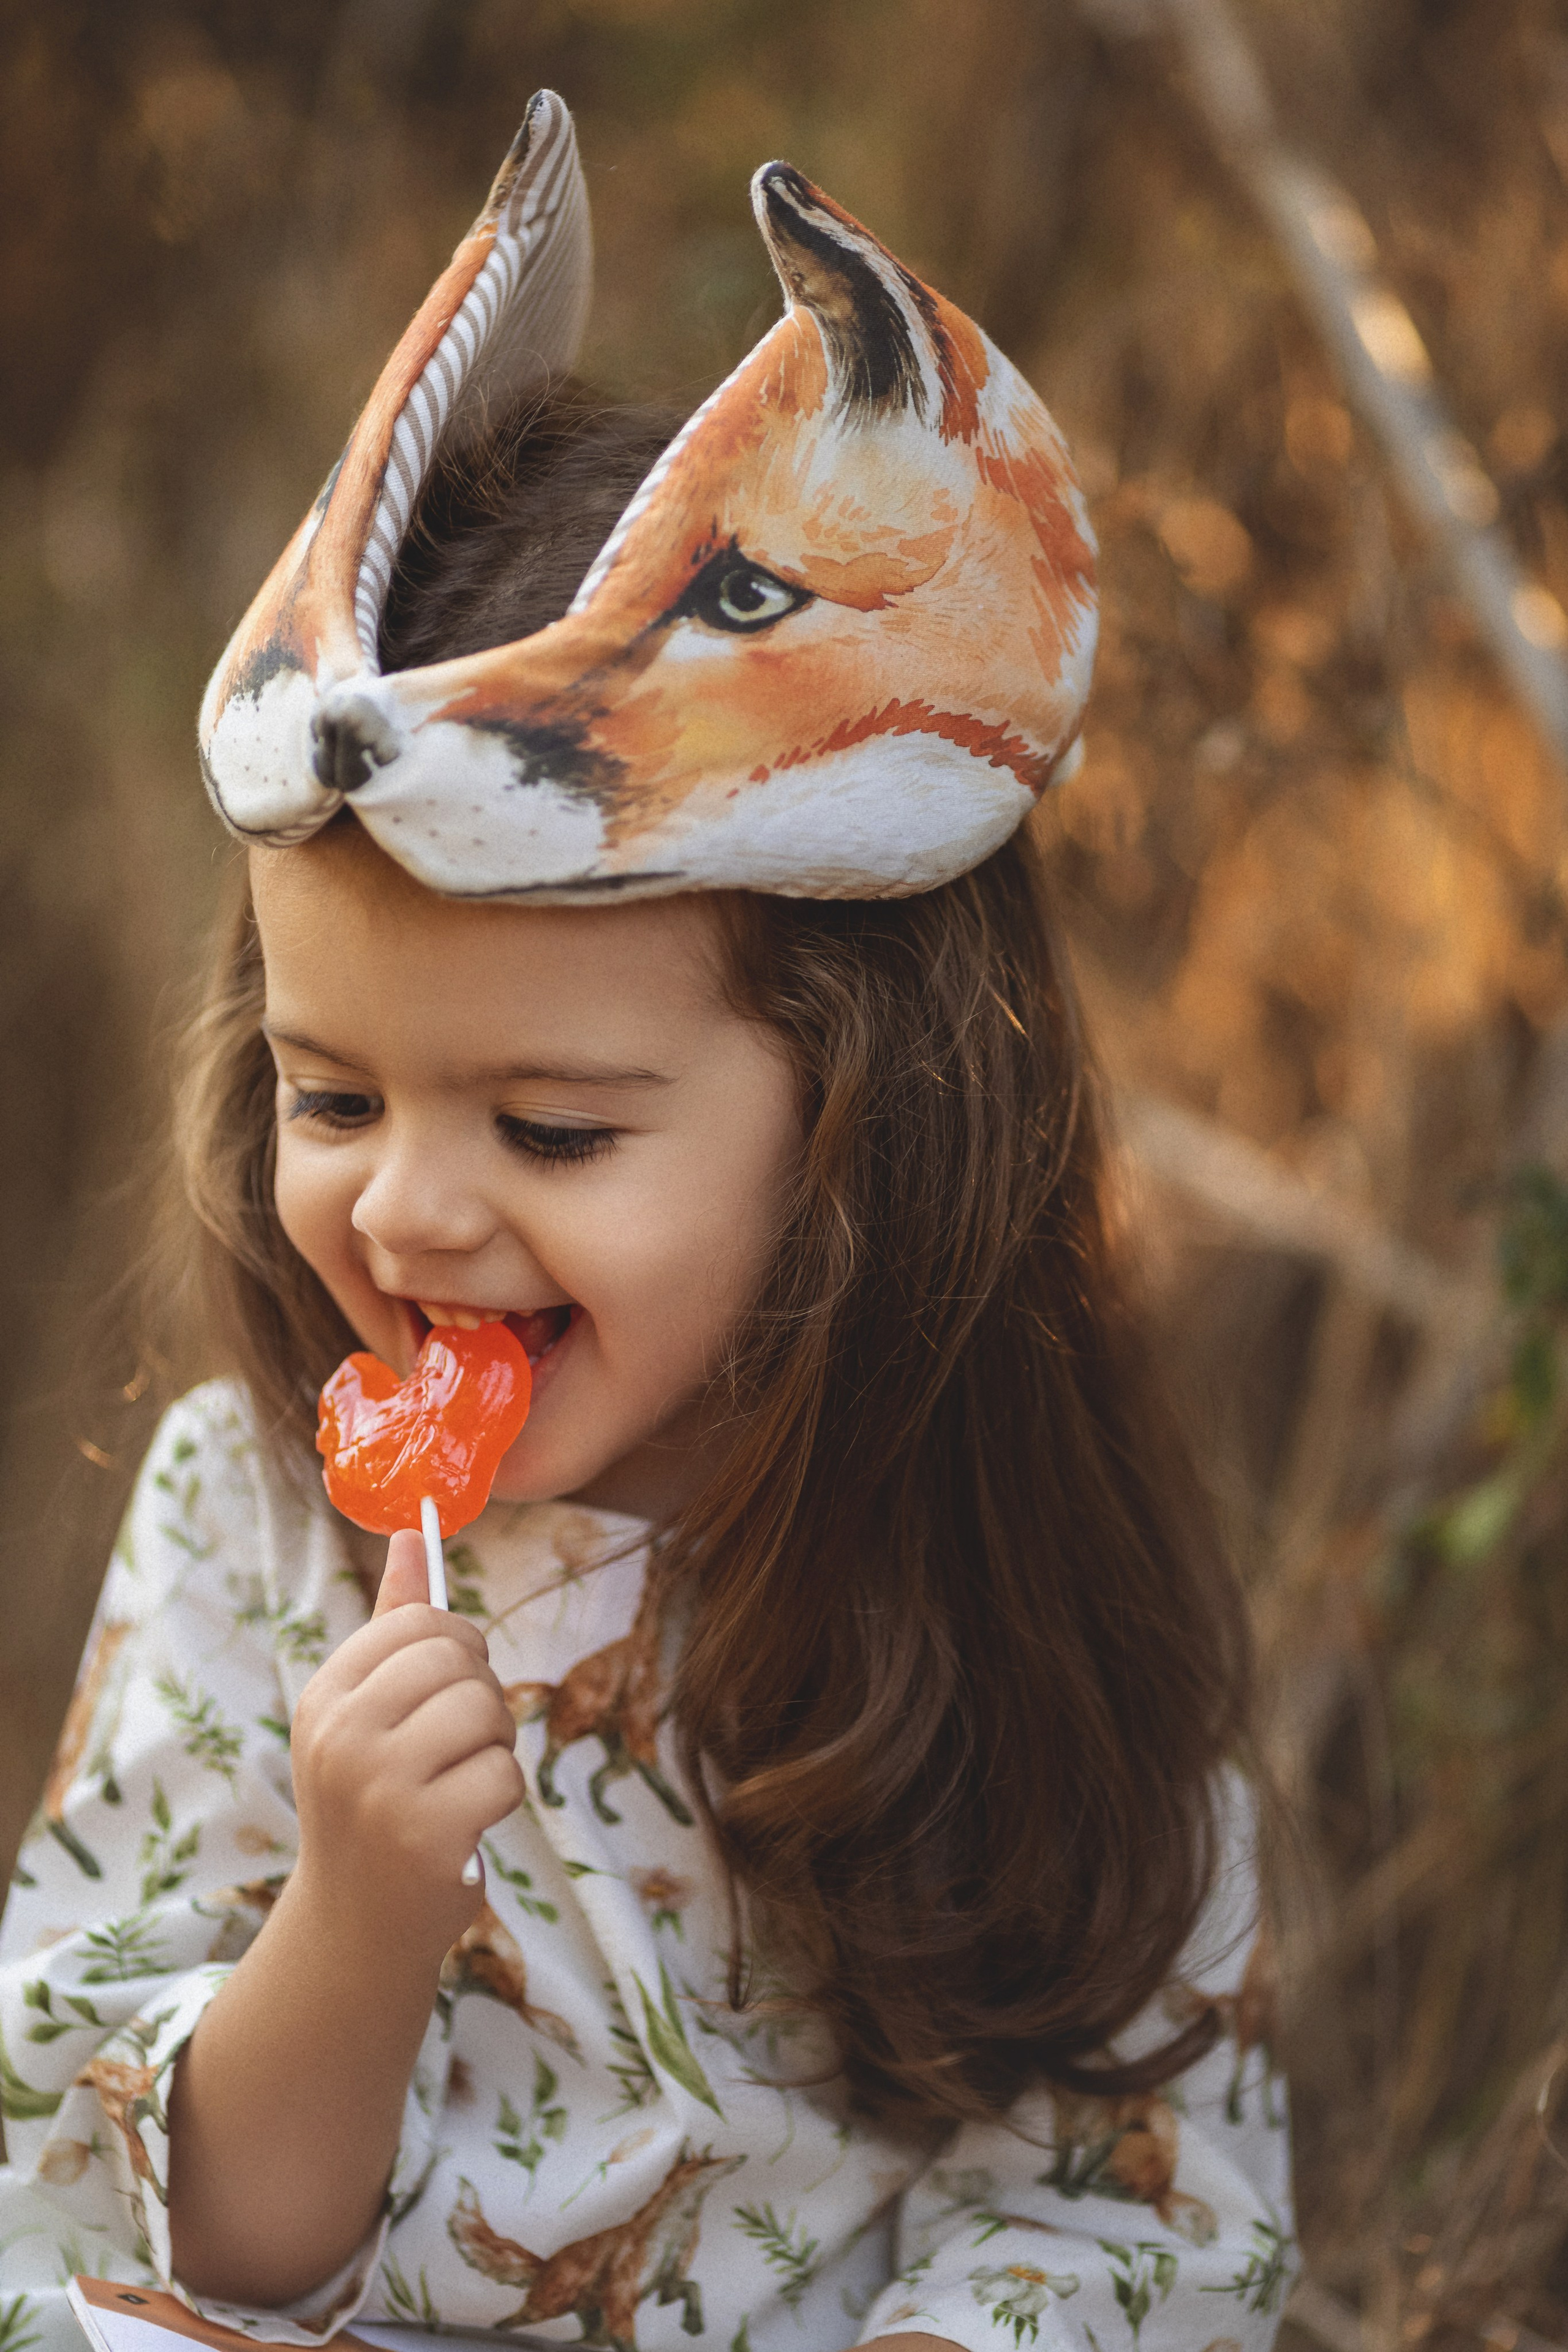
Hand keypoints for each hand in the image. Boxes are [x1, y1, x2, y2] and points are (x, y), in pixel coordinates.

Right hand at [288, 1528, 523, 1954]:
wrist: (357, 1927)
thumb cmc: (373, 1800)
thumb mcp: (366, 1711)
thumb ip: (392, 1622)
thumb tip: (412, 1533)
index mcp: (325, 1695)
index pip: (419, 1621)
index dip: (456, 1648)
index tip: (444, 1688)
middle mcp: (341, 1736)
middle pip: (459, 1659)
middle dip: (480, 1695)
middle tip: (456, 1744)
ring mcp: (379, 1787)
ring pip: (488, 1711)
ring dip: (494, 1746)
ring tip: (459, 1781)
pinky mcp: (425, 1836)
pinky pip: (505, 1774)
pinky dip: (501, 1797)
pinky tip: (466, 1822)